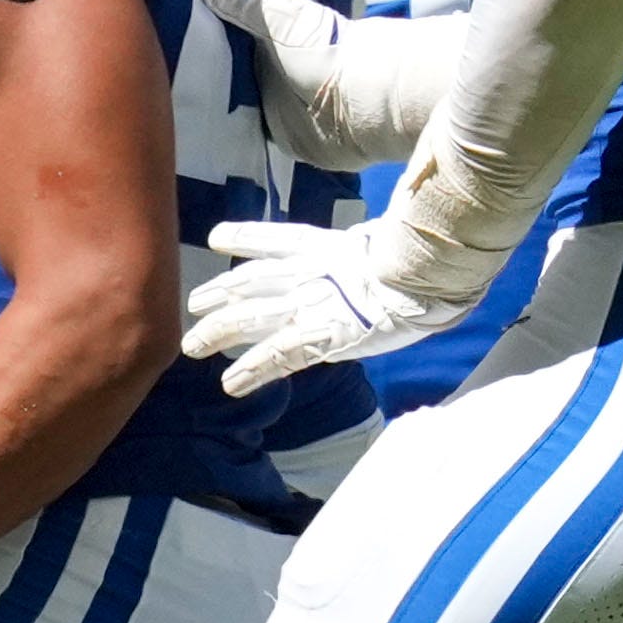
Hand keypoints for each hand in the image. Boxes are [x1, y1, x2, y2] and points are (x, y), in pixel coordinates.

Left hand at [182, 216, 478, 398]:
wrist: (430, 276)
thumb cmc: (422, 261)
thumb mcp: (391, 242)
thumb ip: (372, 247)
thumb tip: (376, 246)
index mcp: (327, 248)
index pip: (276, 239)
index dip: (244, 237)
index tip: (216, 238)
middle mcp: (309, 274)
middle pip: (251, 281)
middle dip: (219, 293)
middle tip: (193, 305)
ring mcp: (311, 305)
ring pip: (251, 318)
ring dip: (218, 333)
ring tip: (192, 347)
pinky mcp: (320, 336)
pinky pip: (277, 355)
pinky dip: (252, 371)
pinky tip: (231, 384)